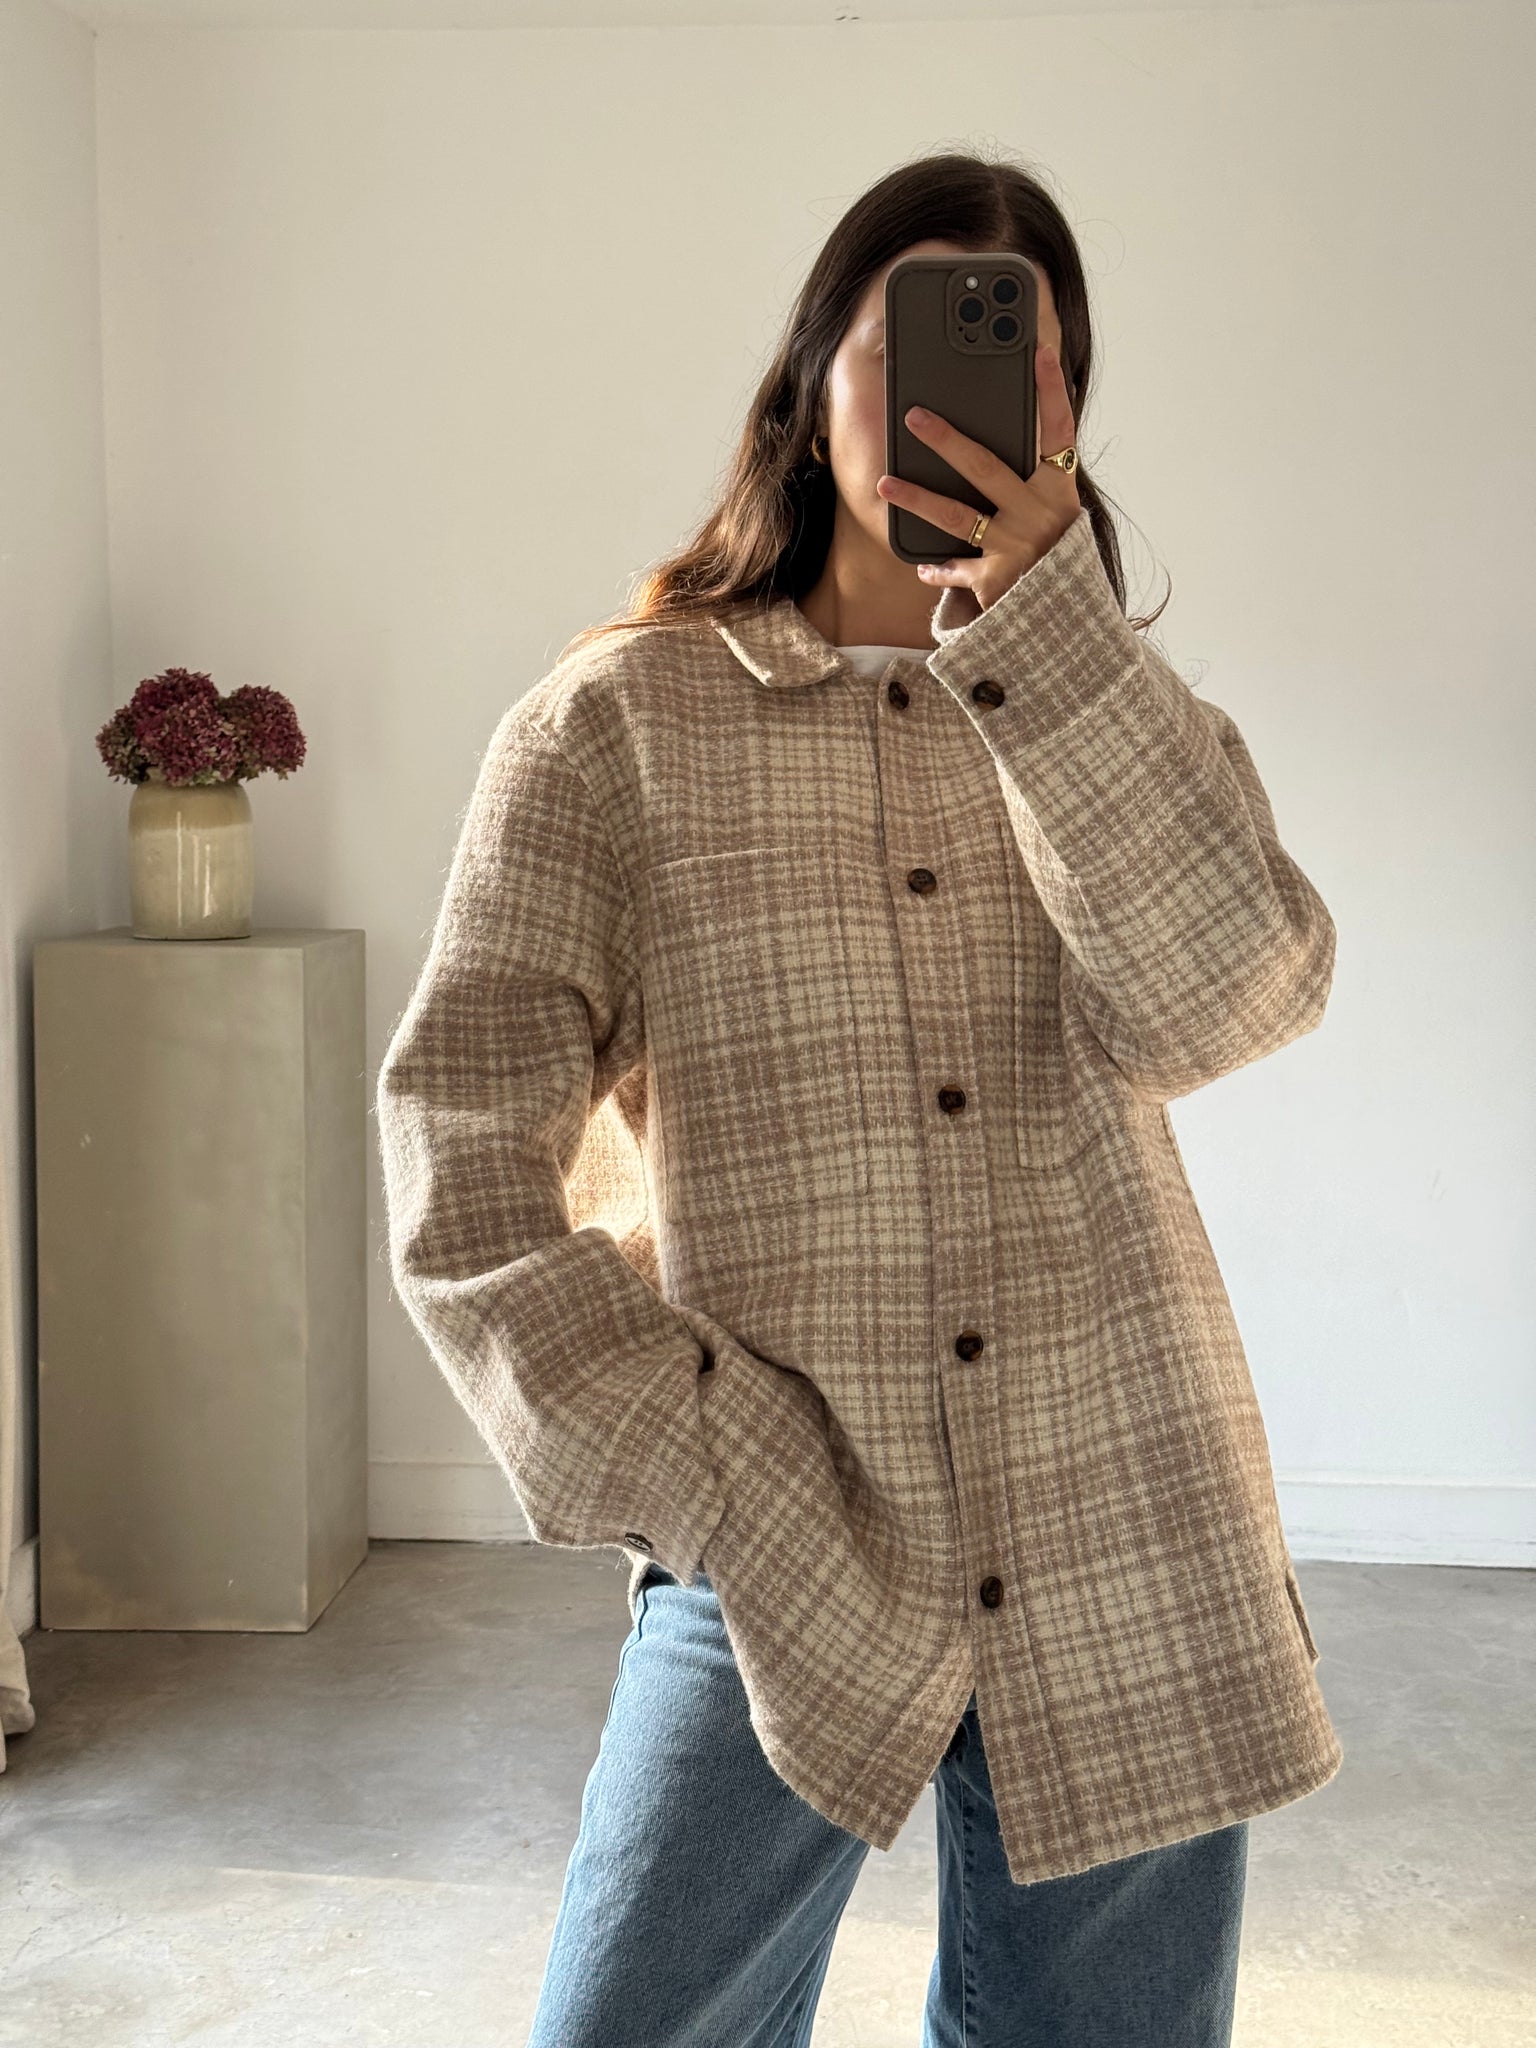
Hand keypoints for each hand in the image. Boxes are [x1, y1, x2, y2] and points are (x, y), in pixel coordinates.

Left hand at [875, 342, 1081, 609]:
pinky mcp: (996, 581)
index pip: (1059, 430)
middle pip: (985, 466)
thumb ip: (1033, 484)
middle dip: (945, 439)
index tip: (1038, 351)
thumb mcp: (1057, 517)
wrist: (1070, 622)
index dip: (1050, 390)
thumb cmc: (1059, 561)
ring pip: (956, 515)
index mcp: (1060, 490)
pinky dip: (937, 568)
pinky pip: (955, 568)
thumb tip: (984, 450)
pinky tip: (921, 565)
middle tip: (913, 416)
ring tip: (884, 484)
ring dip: (916, 498)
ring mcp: (1016, 546)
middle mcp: (1039, 513)